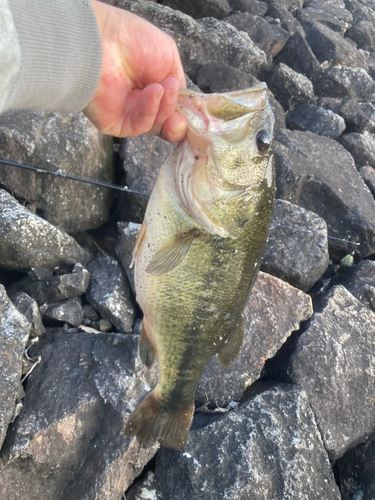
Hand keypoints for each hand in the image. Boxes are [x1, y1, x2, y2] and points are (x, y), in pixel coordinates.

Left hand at [84, 1, 186, 141]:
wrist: (102, 40)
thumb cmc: (132, 40)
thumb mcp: (169, 57)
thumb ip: (179, 83)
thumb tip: (184, 106)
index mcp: (152, 87)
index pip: (172, 109)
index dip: (184, 113)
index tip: (194, 113)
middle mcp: (140, 103)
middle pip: (166, 124)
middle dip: (177, 120)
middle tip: (182, 114)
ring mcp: (128, 114)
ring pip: (156, 125)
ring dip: (165, 108)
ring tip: (163, 86)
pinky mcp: (116, 124)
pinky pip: (139, 126)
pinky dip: (150, 110)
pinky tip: (153, 91)